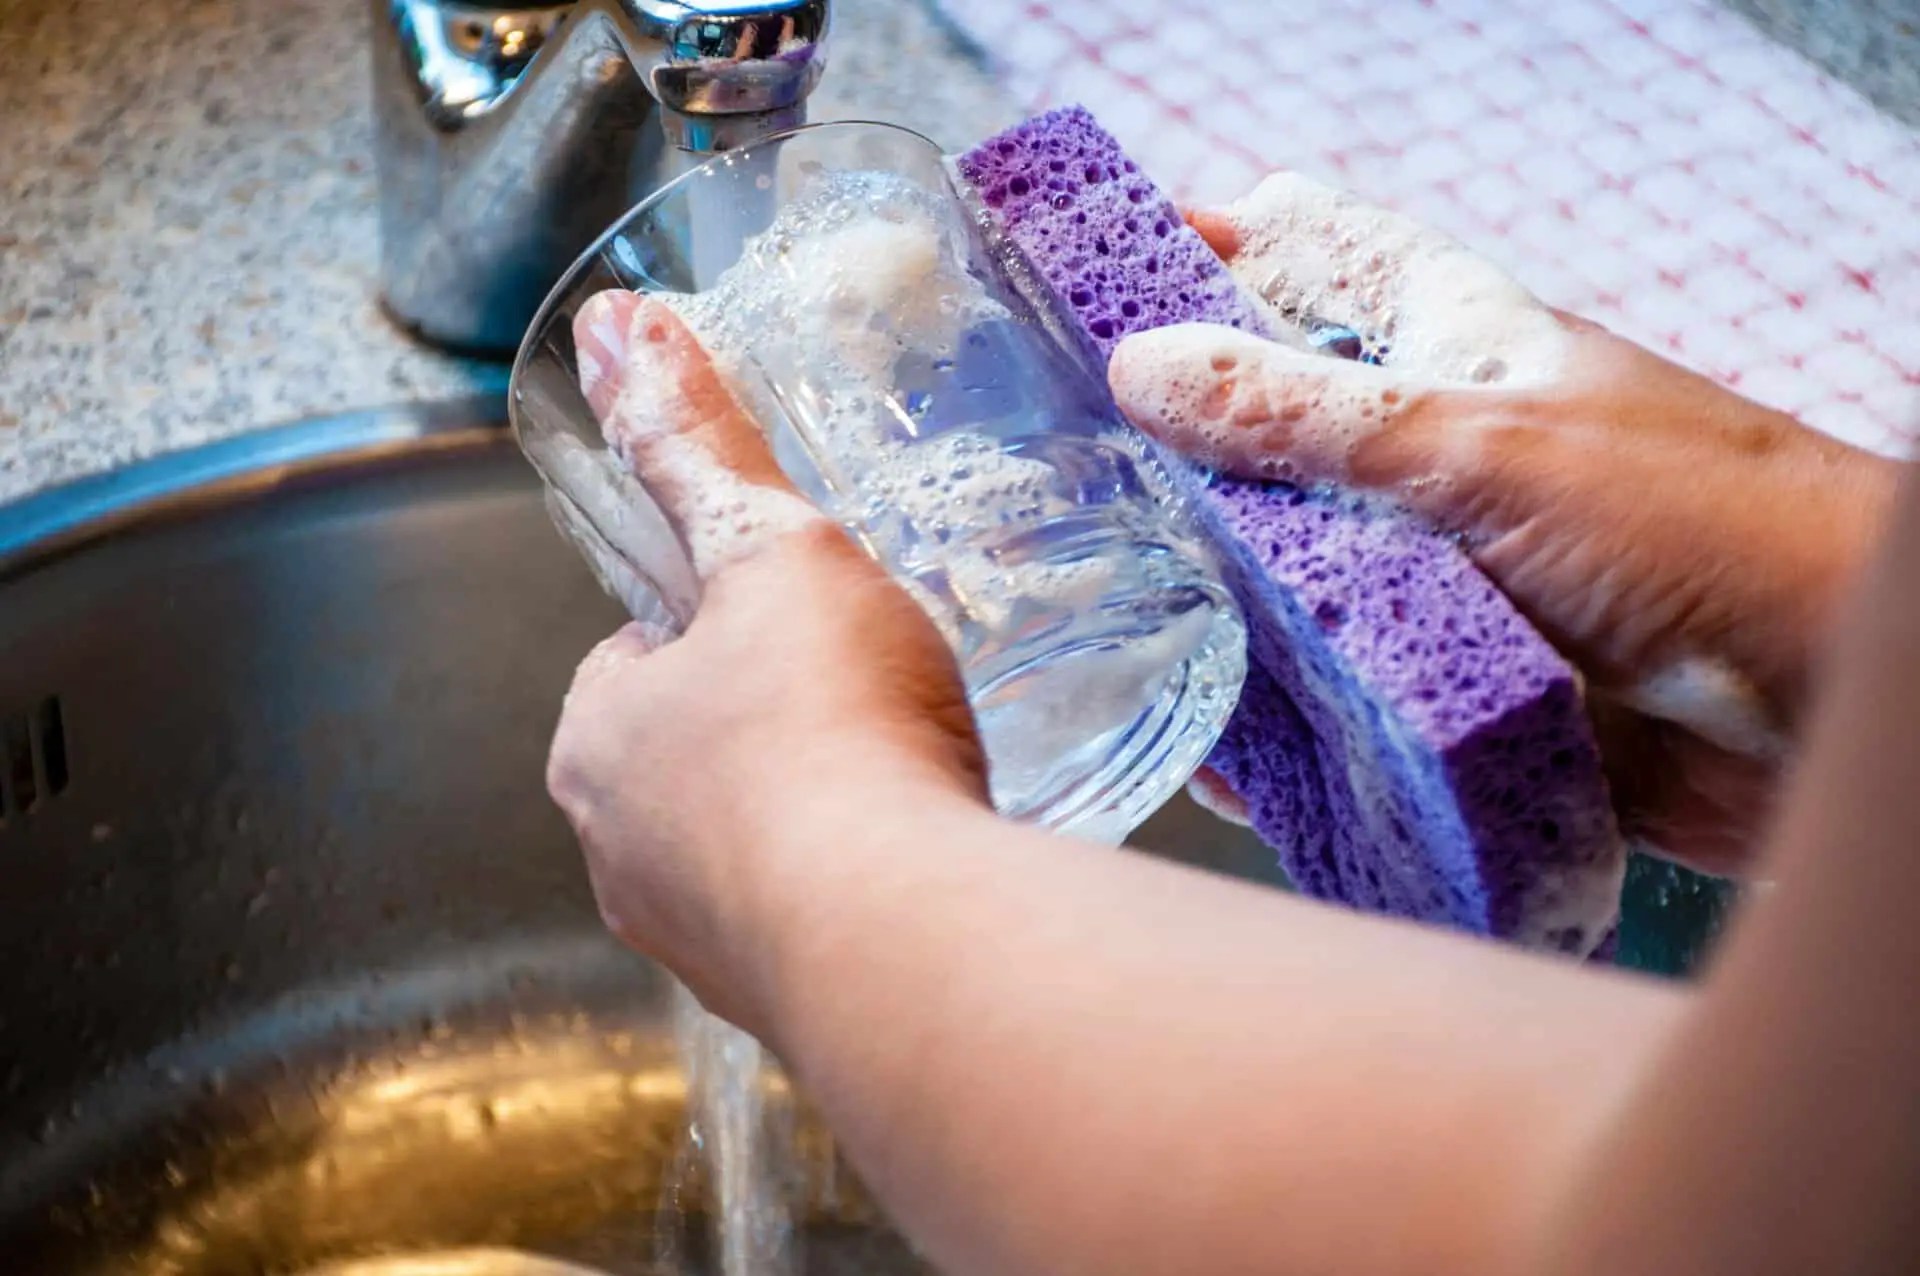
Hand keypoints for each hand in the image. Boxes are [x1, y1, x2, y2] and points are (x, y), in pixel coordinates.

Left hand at [547, 291, 988, 1029]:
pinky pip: (812, 917)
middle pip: (695, 752)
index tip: (792, 615)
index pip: (640, 656)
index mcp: (595, 740)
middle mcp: (619, 852)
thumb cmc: (829, 731)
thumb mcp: (771, 549)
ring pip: (752, 842)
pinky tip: (923, 852)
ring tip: (908, 766)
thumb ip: (699, 444)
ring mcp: (697, 938)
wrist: (910, 935)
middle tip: (869, 687)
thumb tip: (619, 328)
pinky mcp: (777, 1000)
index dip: (719, 622)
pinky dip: (857, 883)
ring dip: (817, 806)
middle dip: (771, 720)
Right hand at [1111, 173, 1899, 874]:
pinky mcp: (1440, 680)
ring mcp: (1428, 570)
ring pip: (1281, 571)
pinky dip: (1274, 721)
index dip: (1193, 246)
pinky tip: (1220, 750)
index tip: (1073, 269)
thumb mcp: (1484, 448)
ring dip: (1209, 600)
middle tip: (1049, 477)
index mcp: (1445, 348)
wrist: (1825, 711)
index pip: (1299, 257)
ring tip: (1104, 617)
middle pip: (1264, 427)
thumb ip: (1310, 415)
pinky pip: (1329, 694)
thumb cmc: (1698, 531)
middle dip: (1166, 450)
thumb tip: (1145, 365)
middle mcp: (1423, 453)